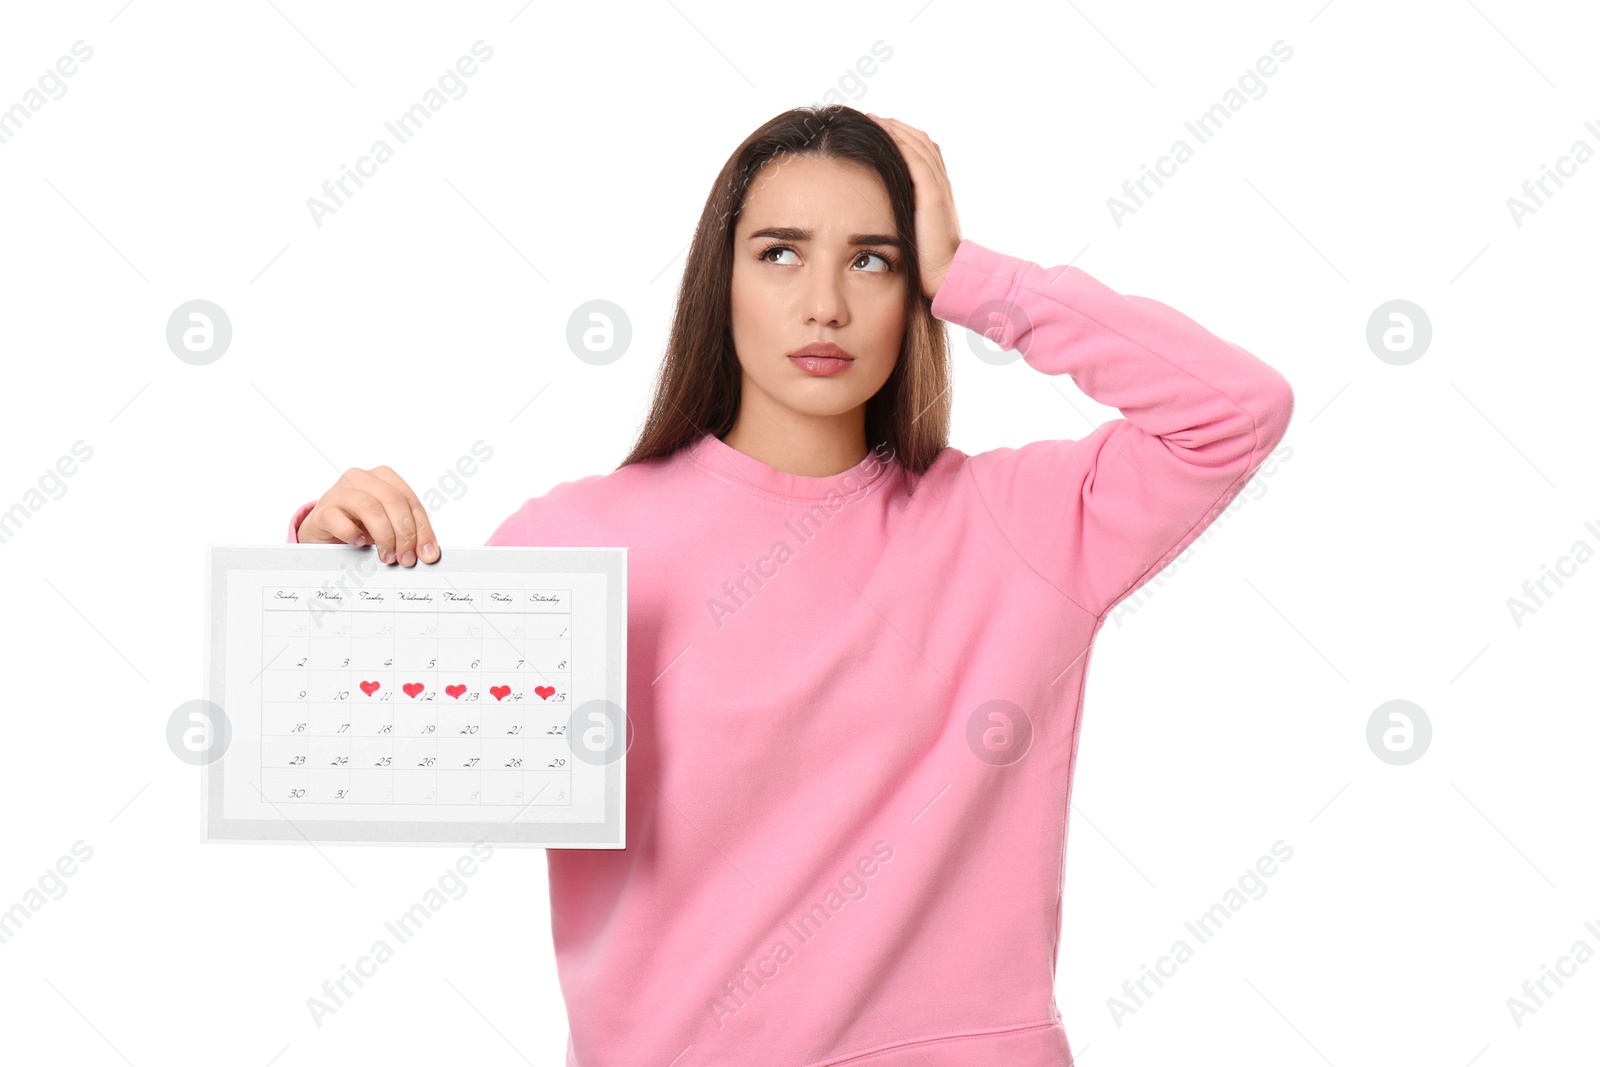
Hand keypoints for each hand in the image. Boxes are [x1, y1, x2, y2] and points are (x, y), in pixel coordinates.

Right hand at [298, 465, 439, 565]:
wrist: (324, 529)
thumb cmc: (359, 524)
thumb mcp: (388, 524)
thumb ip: (407, 531)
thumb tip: (427, 552)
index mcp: (384, 477)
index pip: (411, 501)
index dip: (422, 529)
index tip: (427, 553)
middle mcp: (362, 478)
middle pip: (393, 501)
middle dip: (404, 533)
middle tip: (406, 557)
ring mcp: (339, 491)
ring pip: (370, 507)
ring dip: (384, 535)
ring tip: (387, 555)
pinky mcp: (322, 510)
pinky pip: (339, 519)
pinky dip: (353, 534)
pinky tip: (360, 543)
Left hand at [866, 112, 961, 301]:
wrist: (947, 274)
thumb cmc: (927, 260)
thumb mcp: (913, 231)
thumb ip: (903, 215)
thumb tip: (879, 211)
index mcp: (937, 190)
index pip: (922, 152)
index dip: (902, 137)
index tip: (879, 129)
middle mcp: (940, 183)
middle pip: (921, 142)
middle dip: (897, 127)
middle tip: (872, 117)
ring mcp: (938, 187)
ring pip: (919, 145)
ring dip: (896, 129)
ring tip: (874, 119)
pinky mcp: (932, 195)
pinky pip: (917, 159)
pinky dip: (902, 142)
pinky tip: (885, 133)